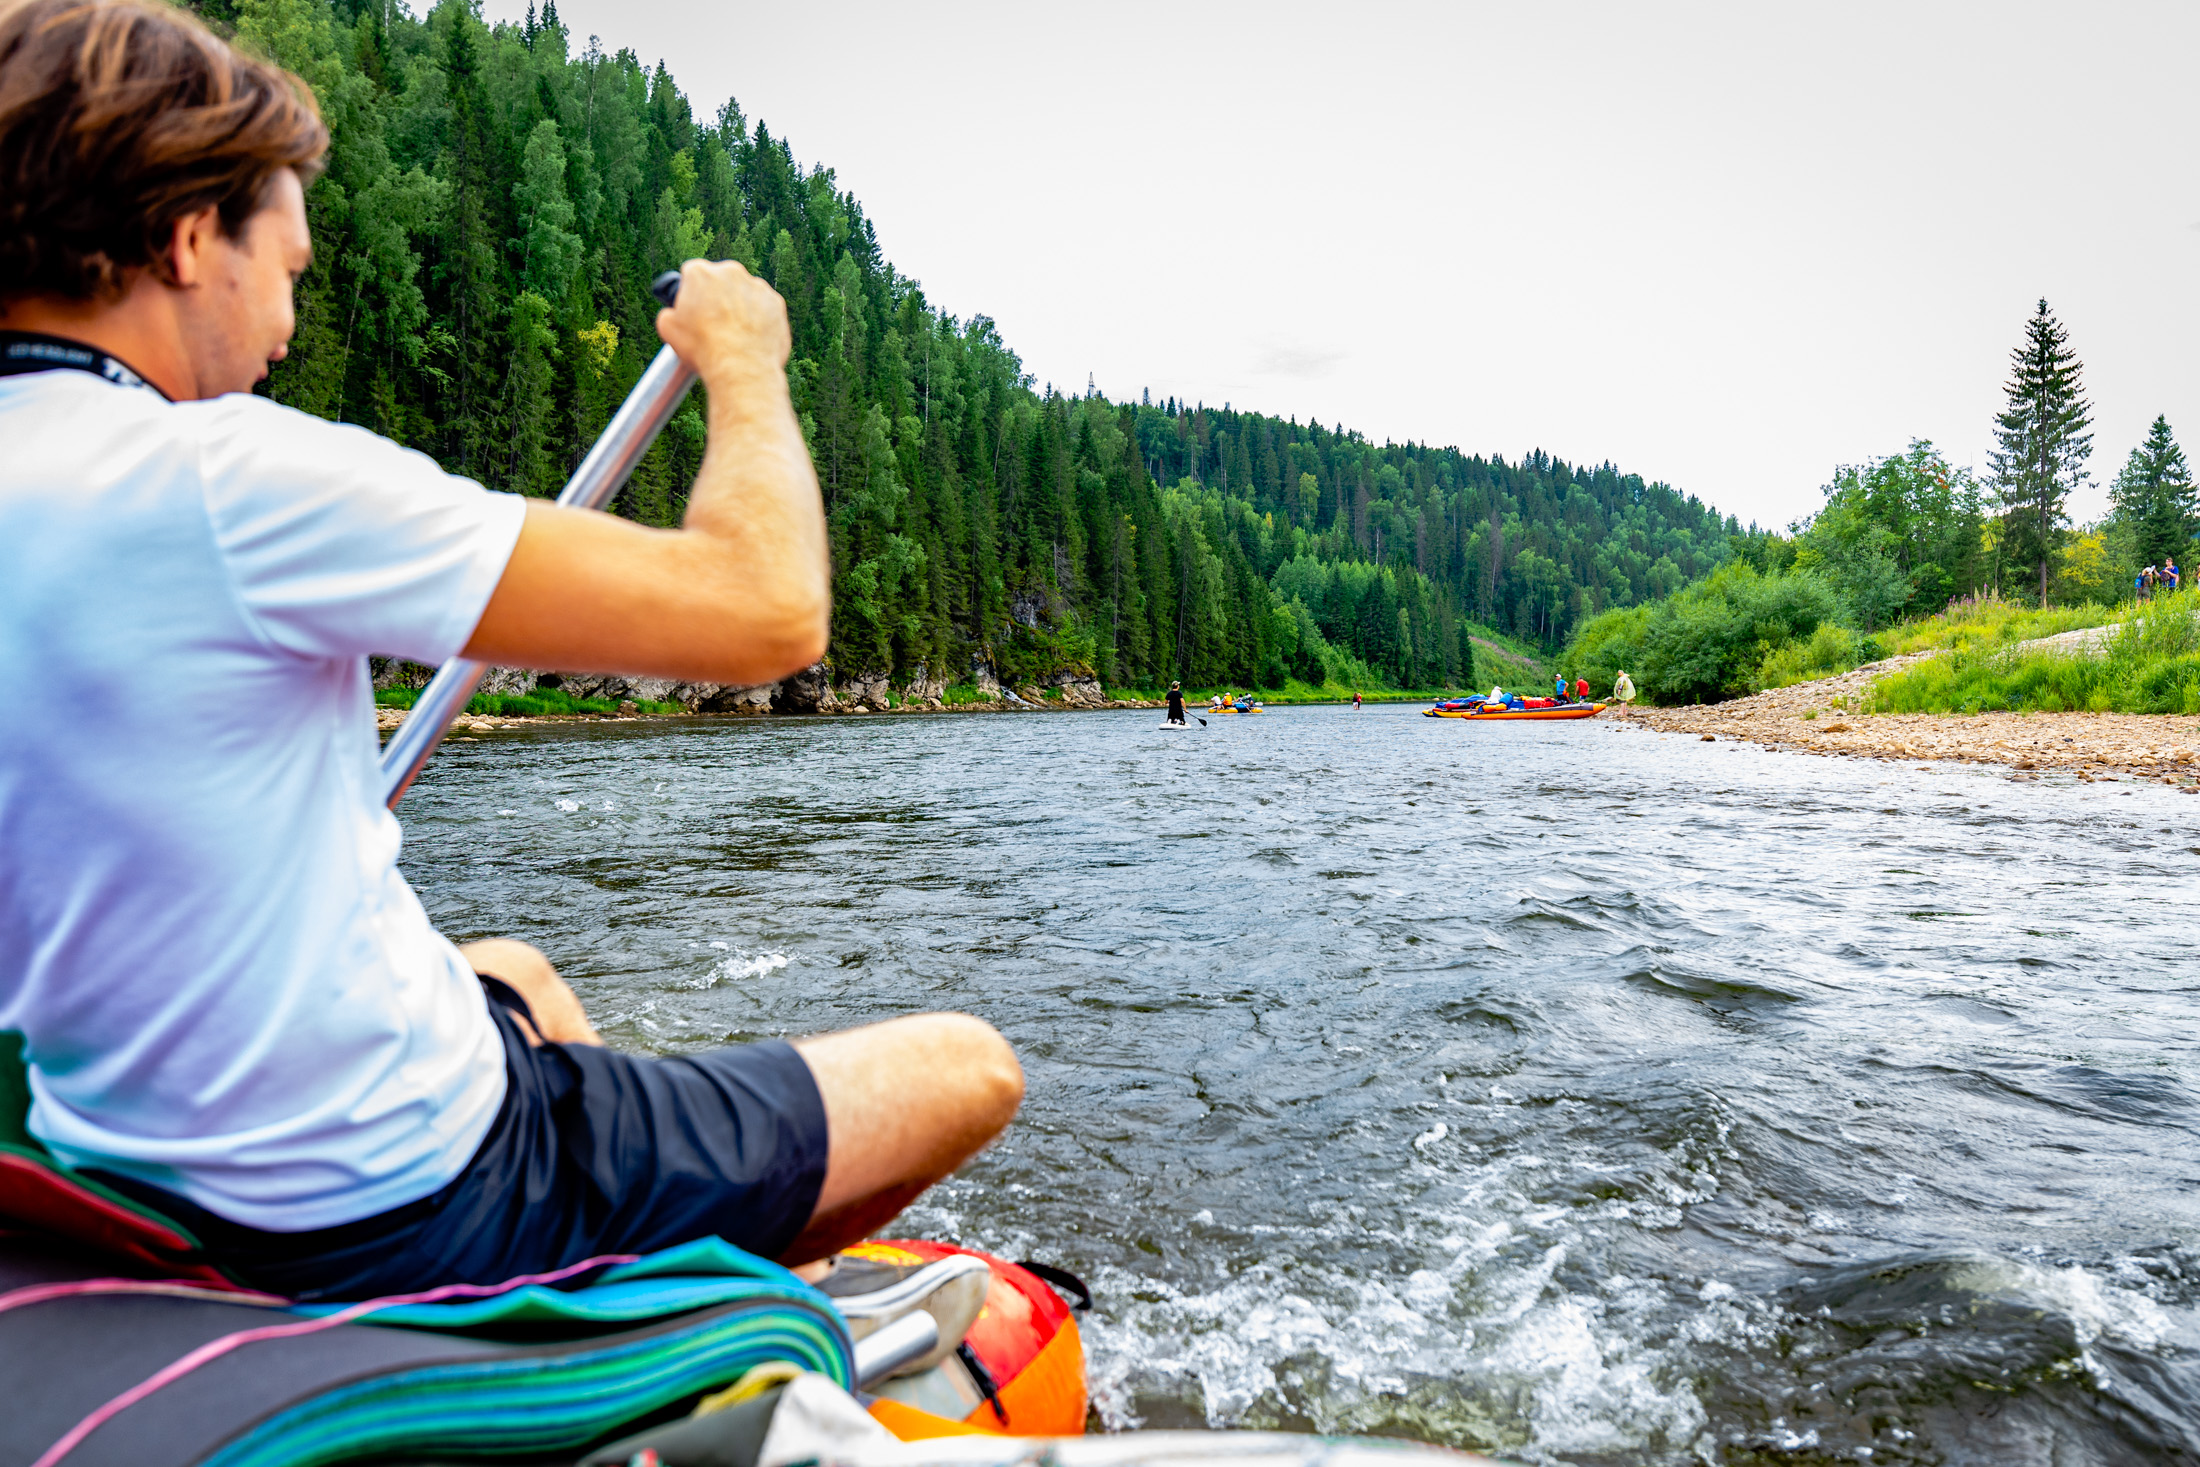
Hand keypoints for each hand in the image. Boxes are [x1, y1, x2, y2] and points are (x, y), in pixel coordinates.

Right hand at [654, 258, 789, 393]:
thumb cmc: (703, 348)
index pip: (692, 274)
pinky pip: (765, 307)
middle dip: (717, 296)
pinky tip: (751, 337)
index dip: (691, 293)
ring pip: (745, 292)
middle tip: (714, 322)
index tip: (694, 308)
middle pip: (721, 280)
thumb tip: (673, 314)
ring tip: (735, 333)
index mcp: (700, 273)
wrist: (742, 369)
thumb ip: (669, 312)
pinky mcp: (776, 303)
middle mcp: (731, 272)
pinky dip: (760, 318)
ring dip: (740, 306)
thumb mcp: (667, 329)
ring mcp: (757, 286)